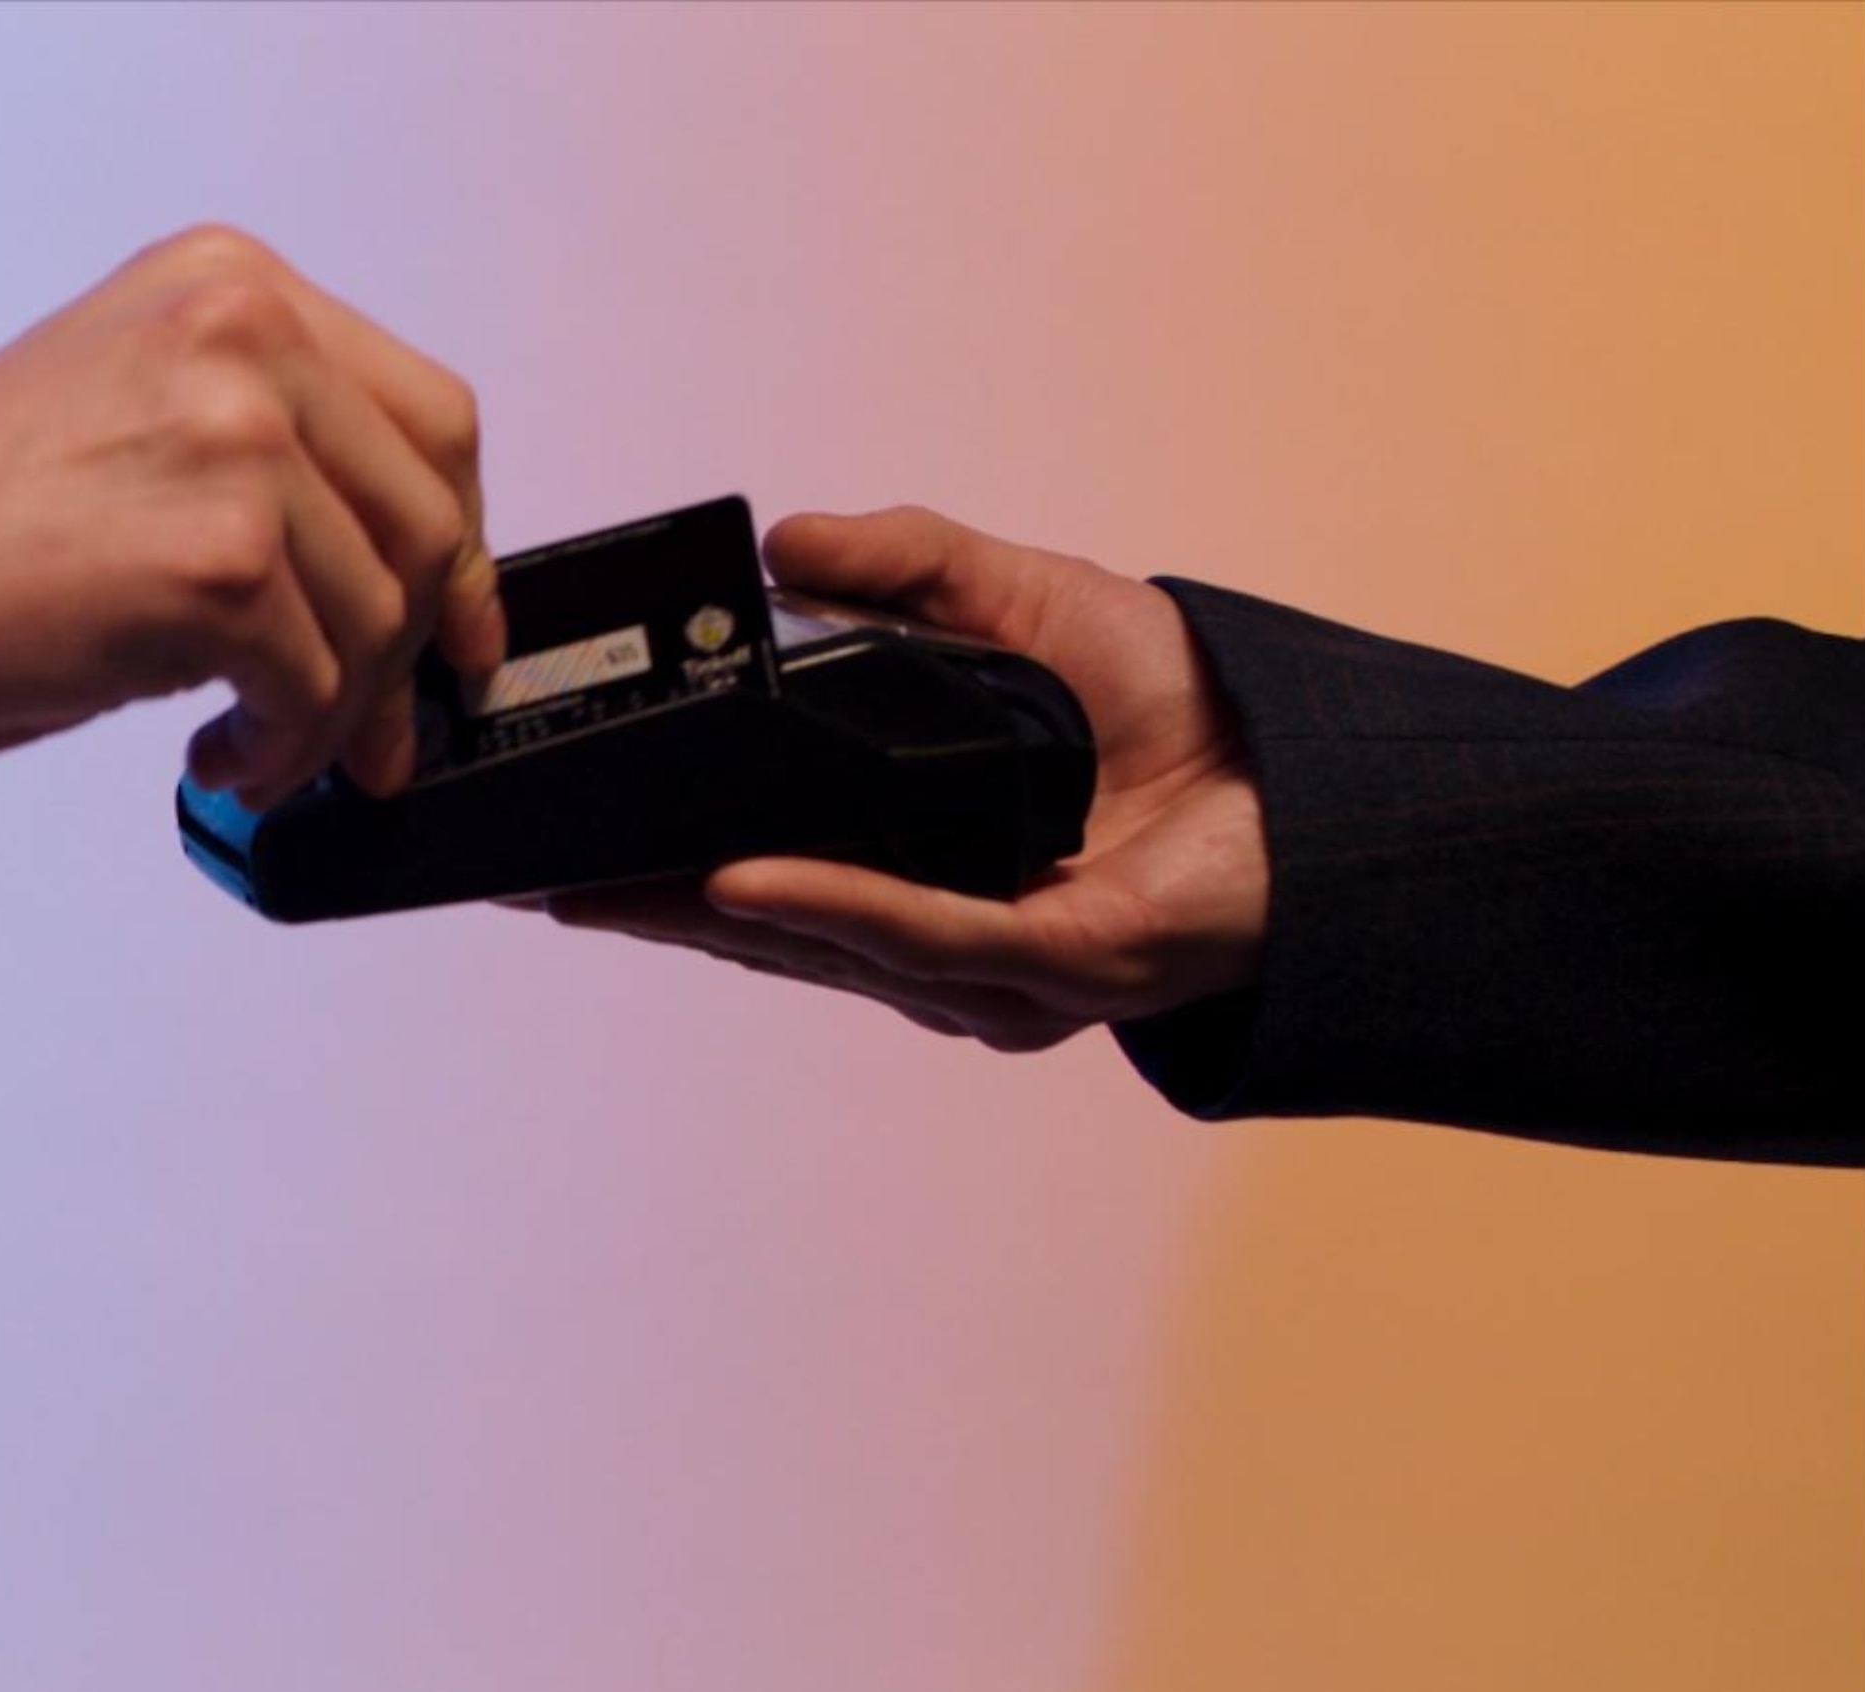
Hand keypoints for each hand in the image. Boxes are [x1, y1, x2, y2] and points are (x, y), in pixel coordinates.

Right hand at [0, 225, 502, 805]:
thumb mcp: (132, 412)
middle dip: (413, 644)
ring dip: (336, 713)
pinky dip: (285, 748)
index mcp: (229, 280)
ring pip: (381, 615)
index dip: (458, 535)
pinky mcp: (222, 559)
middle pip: (429, 515)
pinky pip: (317, 687)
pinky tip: (220, 758)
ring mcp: (239, 440)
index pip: (427, 414)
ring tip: (256, 745)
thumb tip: (410, 580)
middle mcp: (247, 332)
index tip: (457, 620)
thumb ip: (269, 447)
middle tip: (383, 730)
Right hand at [534, 506, 1268, 1051]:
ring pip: (823, 946)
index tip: (566, 845)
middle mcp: (946, 946)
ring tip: (596, 888)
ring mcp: (996, 971)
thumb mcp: (1027, 600)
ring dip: (702, 919)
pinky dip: (829, 911)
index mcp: (924, 876)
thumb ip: (909, 566)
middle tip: (534, 885)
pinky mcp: (1054, 969)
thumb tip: (782, 547)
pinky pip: (923, 939)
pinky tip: (741, 891)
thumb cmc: (1197, 711)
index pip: (770, 879)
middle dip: (645, 908)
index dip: (665, 866)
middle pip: (766, 931)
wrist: (1330, 773)